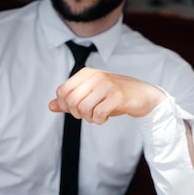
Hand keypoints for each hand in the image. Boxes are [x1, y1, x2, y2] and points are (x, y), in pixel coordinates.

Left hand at [48, 67, 165, 123]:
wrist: (143, 95)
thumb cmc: (113, 96)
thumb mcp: (90, 95)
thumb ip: (70, 100)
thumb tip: (51, 106)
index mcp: (86, 73)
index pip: (62, 92)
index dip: (65, 106)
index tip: (76, 110)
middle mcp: (95, 76)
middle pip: (71, 102)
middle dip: (77, 114)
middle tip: (88, 114)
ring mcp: (107, 85)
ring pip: (84, 109)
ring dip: (89, 118)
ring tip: (97, 115)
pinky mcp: (117, 96)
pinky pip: (98, 114)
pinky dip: (99, 120)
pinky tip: (105, 117)